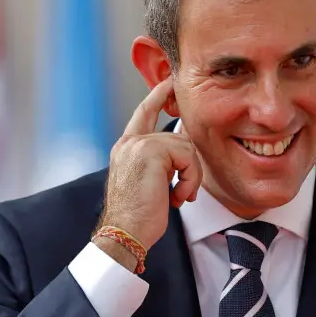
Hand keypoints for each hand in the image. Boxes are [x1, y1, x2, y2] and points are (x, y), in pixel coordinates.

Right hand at [96, 78, 201, 265]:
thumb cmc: (138, 216)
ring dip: (191, 177)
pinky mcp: (150, 151)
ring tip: (179, 197)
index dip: (158, 95)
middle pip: (177, 134)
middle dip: (190, 165)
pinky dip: (190, 179)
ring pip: (186, 147)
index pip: (144, 112)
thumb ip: (161, 161)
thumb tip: (185, 148)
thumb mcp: (150, 182)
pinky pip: (187, 156)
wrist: (125, 233)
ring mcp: (138, 144)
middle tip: (185, 191)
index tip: (169, 83)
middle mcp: (129, 142)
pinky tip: (178, 197)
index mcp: (126, 148)